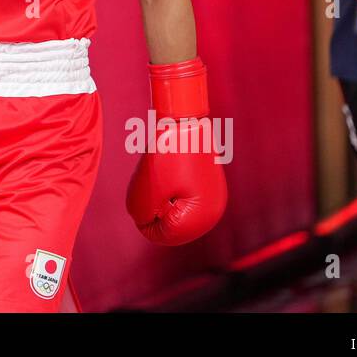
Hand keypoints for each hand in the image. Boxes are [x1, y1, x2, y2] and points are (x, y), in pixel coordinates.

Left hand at [127, 124, 227, 244]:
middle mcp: (214, 213)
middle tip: (154, 184)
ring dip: (163, 201)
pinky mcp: (210, 188)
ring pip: (176, 213)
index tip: (144, 193)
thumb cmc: (165, 155)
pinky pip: (184, 201)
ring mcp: (215, 200)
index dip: (144, 220)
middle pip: (171, 226)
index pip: (162, 236)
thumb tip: (146, 223)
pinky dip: (172, 193)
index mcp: (202, 218)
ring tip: (163, 178)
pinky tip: (170, 176)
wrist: (185, 121)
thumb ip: (142, 216)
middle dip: (155, 210)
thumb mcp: (143, 193)